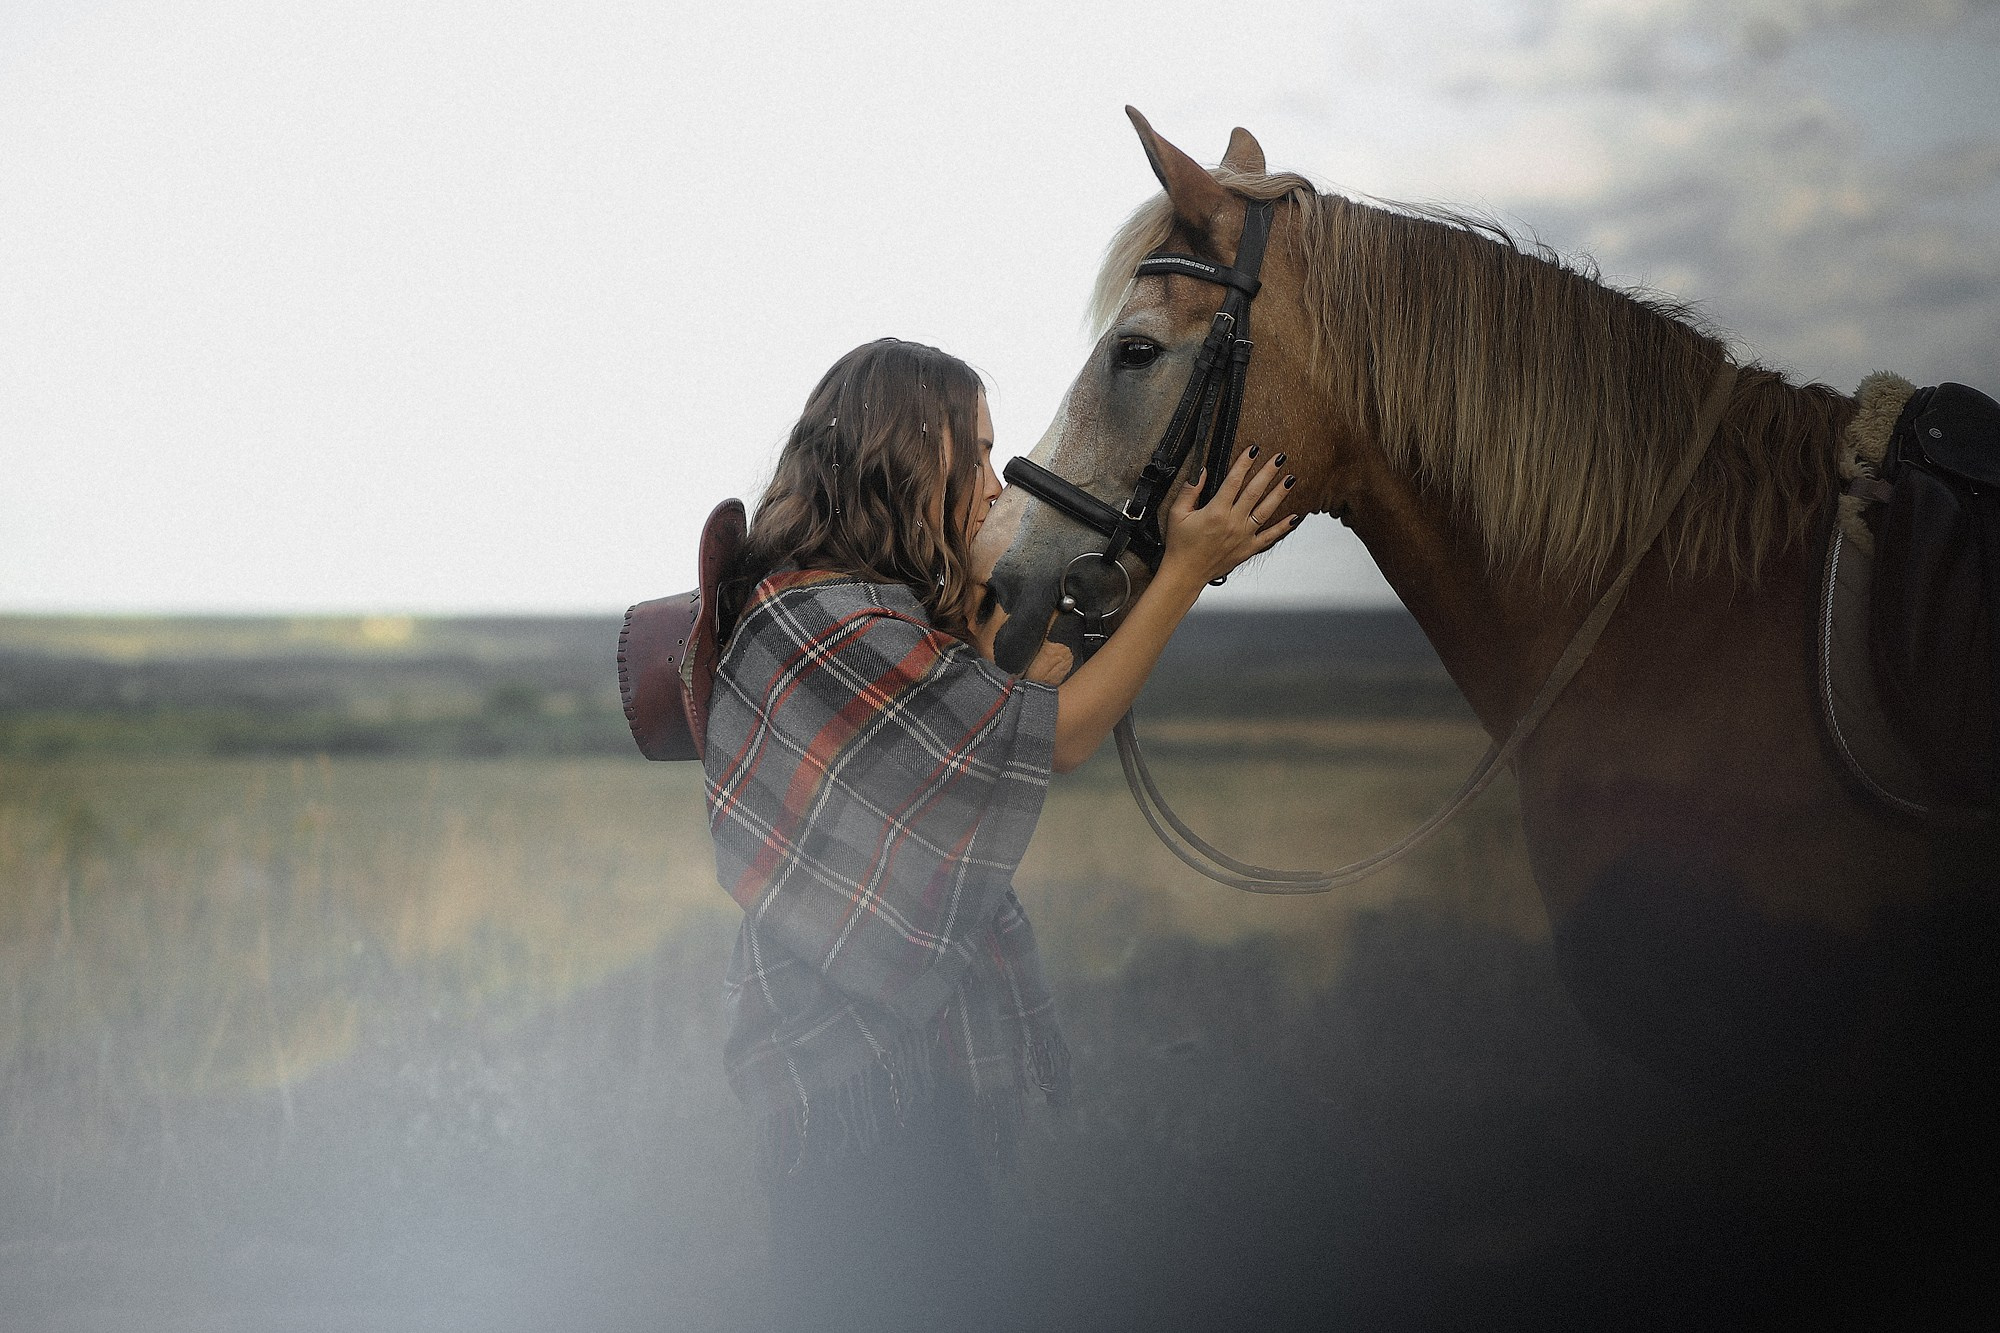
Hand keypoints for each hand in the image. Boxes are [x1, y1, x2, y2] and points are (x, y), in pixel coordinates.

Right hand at [1158, 446, 1298, 588]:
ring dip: (1279, 493)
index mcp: (1216, 511)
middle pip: (1255, 491)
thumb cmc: (1180, 545)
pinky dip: (1283, 527)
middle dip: (1268, 472)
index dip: (1244, 463)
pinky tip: (1295, 517)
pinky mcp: (1248, 549)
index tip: (1253, 450)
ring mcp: (1243, 536)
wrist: (1185, 573)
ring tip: (1290, 478)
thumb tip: (1202, 471)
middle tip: (1279, 457)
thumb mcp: (1177, 513)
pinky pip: (1270, 537)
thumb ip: (1190, 490)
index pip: (1234, 481)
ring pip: (1266, 510)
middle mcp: (1233, 522)